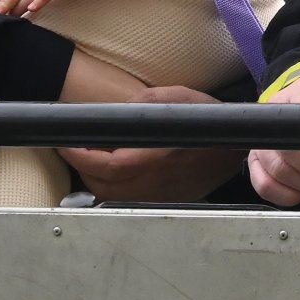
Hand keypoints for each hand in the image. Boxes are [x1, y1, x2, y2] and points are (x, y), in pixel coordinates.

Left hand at [59, 85, 244, 202]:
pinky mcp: (162, 200)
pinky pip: (126, 200)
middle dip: (80, 166)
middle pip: (101, 184)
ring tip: (90, 158)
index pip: (103, 163)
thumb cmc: (208, 121)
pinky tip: (112, 171)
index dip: (78, 155)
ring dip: (94, 179)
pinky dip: (111, 188)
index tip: (64, 142)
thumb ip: (144, 103)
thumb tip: (114, 110)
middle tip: (72, 146)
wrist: (234, 148)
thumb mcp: (177, 99)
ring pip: (110, 196)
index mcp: (153, 157)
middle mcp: (152, 182)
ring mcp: (157, 195)